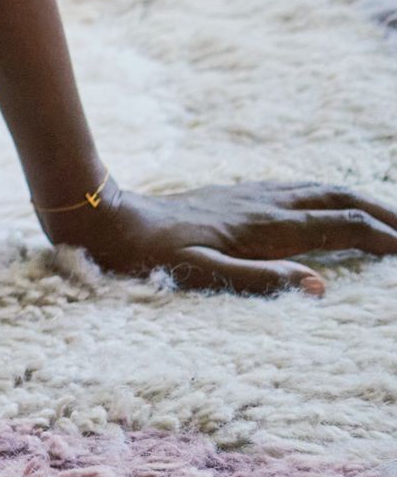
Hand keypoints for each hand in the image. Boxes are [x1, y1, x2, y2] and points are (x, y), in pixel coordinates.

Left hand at [46, 178, 396, 295]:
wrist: (106, 219)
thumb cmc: (148, 257)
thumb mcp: (200, 276)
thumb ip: (260, 281)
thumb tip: (321, 286)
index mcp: (266, 228)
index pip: (345, 228)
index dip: (388, 239)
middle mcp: (265, 205)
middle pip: (343, 200)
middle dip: (387, 214)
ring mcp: (251, 196)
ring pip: (322, 190)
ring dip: (362, 201)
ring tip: (390, 218)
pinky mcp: (235, 195)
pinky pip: (298, 190)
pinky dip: (330, 196)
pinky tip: (329, 204)